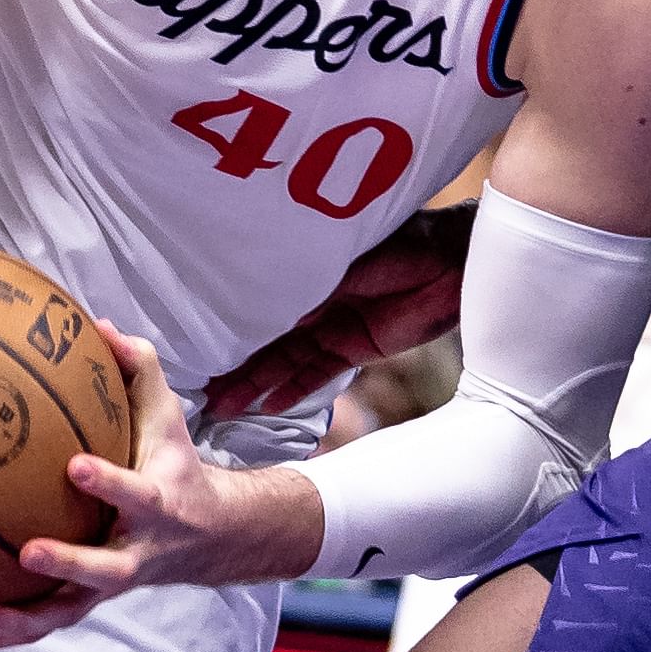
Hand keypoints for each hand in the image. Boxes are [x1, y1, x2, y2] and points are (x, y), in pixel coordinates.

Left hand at [0, 326, 323, 649]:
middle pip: (105, 570)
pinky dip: (0, 633)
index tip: (74, 467)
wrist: (207, 535)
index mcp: (157, 502)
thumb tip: (98, 324)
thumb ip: (138, 368)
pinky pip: (42, 625)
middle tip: (25, 553)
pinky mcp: (85, 603)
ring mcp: (108, 586)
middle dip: (68, 563)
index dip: (108, 483)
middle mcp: (135, 550)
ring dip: (20, 621)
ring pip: (66, 613)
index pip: (135, 493)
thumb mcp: (168, 415)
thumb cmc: (173, 462)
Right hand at [203, 212, 469, 417]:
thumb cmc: (407, 243)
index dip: (228, 327)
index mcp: (306, 270)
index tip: (194, 345)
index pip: (258, 304)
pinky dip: (295, 390)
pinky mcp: (355, 347)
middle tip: (198, 392)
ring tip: (223, 408)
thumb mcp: (353, 261)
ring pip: (285, 361)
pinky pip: (319, 372)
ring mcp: (332, 325)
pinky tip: (269, 407)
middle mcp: (313, 300)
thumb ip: (314, 285)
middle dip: (234, 366)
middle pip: (265, 339)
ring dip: (257, 385)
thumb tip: (269, 307)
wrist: (457, 262)